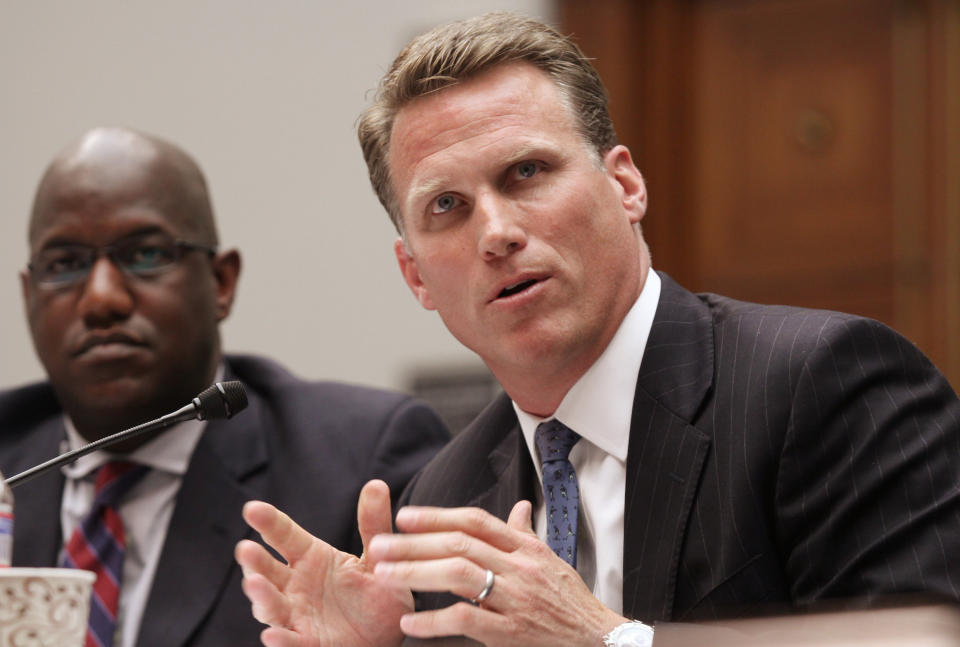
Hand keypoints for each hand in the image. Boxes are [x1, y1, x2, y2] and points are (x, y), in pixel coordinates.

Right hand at [235, 480, 412, 646]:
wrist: (389, 637)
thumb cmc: (376, 596)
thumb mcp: (377, 559)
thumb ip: (373, 525)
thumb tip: (377, 484)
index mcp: (311, 558)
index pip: (283, 535)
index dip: (268, 522)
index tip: (251, 508)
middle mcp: (296, 585)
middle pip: (267, 569)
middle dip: (254, 560)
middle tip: (245, 548)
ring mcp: (297, 615)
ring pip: (271, 604)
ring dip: (261, 596)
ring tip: (255, 584)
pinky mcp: (305, 643)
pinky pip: (289, 642)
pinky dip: (279, 639)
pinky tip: (272, 634)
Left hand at [367, 501, 627, 646]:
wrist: (600, 642)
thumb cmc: (572, 603)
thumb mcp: (551, 562)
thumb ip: (525, 534)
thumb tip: (518, 506)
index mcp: (526, 548)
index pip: (476, 521)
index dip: (437, 515)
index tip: (404, 516)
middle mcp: (521, 568)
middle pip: (460, 544)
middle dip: (414, 544)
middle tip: (378, 546)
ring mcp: (517, 600)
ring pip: (460, 575)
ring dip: (416, 574)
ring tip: (384, 575)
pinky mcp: (513, 634)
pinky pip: (468, 621)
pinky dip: (435, 622)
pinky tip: (410, 623)